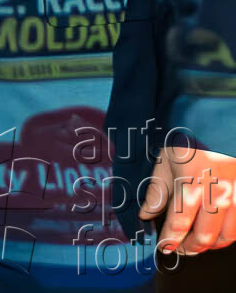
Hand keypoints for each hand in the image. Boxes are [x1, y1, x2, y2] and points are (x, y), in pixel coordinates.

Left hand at [139, 142, 235, 256]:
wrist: (221, 125)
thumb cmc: (190, 139)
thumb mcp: (166, 158)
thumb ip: (157, 190)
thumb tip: (146, 215)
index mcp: (192, 182)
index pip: (179, 223)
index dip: (170, 240)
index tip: (164, 247)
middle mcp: (217, 193)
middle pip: (204, 236)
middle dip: (189, 248)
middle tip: (179, 249)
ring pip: (226, 237)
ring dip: (210, 245)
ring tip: (196, 243)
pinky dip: (228, 236)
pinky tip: (216, 233)